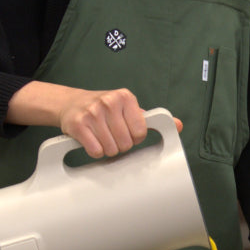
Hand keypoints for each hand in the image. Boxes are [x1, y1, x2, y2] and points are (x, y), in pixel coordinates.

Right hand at [7, 82, 183, 157]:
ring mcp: (92, 113)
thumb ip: (151, 119)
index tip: (127, 133)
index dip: (134, 138)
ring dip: (107, 149)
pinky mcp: (78, 125)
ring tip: (102, 137)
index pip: (140, 132)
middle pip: (126, 143)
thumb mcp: (128, 108)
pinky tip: (92, 141)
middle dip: (120, 145)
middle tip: (112, 136)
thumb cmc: (104, 108)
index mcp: (125, 97)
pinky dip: (95, 151)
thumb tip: (179, 125)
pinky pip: (95, 151)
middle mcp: (109, 102)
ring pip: (111, 149)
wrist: (71, 103)